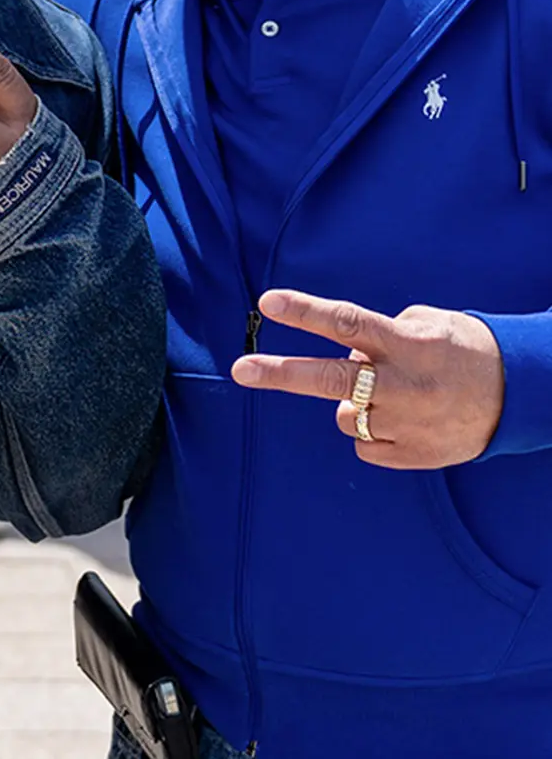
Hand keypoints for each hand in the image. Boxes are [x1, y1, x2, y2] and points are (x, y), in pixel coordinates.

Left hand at [231, 289, 504, 468]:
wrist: (519, 395)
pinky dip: (372, 431)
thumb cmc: (460, 349)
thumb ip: (377, 334)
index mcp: (405, 343)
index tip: (268, 302)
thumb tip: (343, 355)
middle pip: (331, 378)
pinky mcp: (414, 456)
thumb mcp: (424, 323)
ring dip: (354, 403)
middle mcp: (403, 383)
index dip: (305, 312)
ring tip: (392, 396)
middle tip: (240, 369)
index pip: (347, 322)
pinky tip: (403, 420)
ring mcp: (407, 423)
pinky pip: (364, 444)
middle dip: (281, 372)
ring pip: (344, 415)